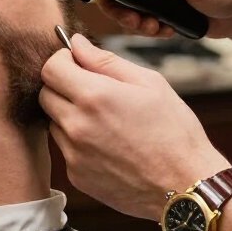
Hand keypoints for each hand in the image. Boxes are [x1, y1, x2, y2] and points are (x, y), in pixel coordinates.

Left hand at [40, 33, 228, 218]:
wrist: (185, 186)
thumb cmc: (175, 132)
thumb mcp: (149, 83)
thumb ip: (106, 61)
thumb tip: (77, 44)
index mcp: (94, 96)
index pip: (50, 68)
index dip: (63, 60)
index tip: (79, 64)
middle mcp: (76, 126)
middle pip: (45, 94)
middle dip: (63, 86)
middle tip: (94, 91)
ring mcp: (74, 155)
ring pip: (54, 123)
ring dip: (70, 115)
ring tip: (107, 122)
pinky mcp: (77, 177)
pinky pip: (66, 150)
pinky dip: (79, 143)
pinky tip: (109, 145)